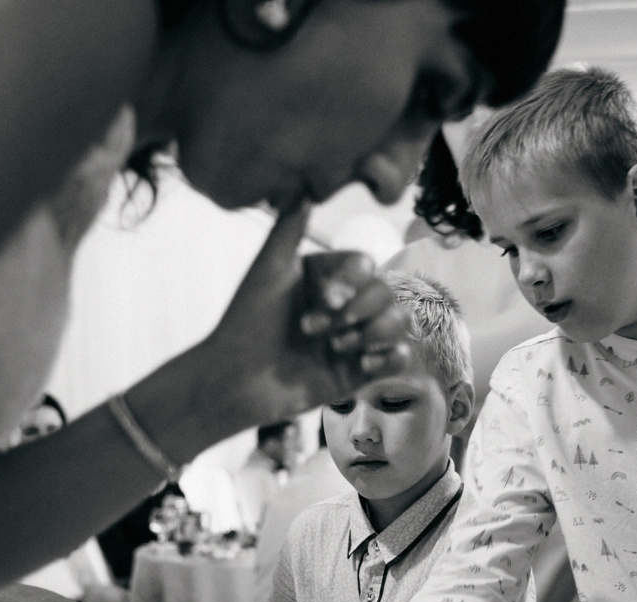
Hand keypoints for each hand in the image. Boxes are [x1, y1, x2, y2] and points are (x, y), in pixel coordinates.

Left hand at [205, 202, 411, 422]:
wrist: (236, 380)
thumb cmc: (246, 324)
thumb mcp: (267, 271)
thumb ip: (289, 230)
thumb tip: (305, 187)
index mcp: (328, 279)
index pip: (364, 265)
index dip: (352, 280)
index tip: (328, 298)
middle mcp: (347, 306)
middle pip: (386, 292)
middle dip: (358, 311)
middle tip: (315, 329)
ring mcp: (357, 339)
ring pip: (400, 322)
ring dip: (374, 333)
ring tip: (337, 348)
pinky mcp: (361, 372)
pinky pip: (400, 359)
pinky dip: (389, 359)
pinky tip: (361, 366)